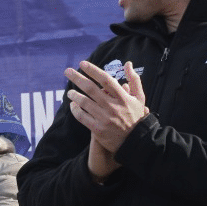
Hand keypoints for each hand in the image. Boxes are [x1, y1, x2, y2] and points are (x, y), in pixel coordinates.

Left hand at [65, 60, 147, 180]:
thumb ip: (134, 80)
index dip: (93, 70)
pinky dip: (75, 110)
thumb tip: (127, 64)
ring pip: (84, 102)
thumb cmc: (136, 117)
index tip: (82, 64)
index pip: (105, 80)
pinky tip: (72, 106)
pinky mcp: (98, 129)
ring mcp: (104, 118)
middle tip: (67, 71)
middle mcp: (113, 106)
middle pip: (91, 89)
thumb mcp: (139, 98)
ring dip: (74, 95)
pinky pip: (82, 117)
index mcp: (123, 97)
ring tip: (69, 92)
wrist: (136, 142)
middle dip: (77, 78)